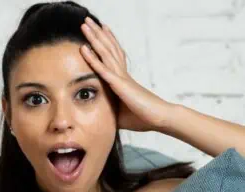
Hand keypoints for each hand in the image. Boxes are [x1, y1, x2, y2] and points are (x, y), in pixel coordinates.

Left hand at [80, 17, 172, 131]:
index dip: (106, 41)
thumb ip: (112, 109)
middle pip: (109, 49)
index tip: (98, 30)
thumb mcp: (121, 113)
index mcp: (123, 79)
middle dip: (97, 33)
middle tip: (87, 20)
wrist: (160, 119)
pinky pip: (104, 70)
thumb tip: (102, 115)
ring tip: (85, 23)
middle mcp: (122, 74)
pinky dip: (93, 59)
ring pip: (106, 53)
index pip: (113, 56)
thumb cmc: (143, 117)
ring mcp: (122, 78)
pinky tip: (84, 48)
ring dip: (94, 38)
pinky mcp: (121, 86)